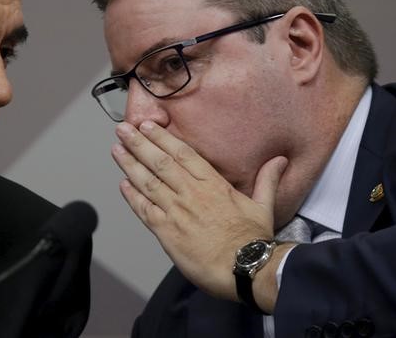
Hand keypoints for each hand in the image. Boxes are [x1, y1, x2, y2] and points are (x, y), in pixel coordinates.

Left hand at [113, 120, 287, 301]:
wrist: (245, 269)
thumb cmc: (254, 240)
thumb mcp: (263, 206)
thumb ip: (266, 181)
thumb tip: (279, 160)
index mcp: (213, 184)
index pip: (183, 154)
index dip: (162, 138)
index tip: (148, 126)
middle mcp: (191, 193)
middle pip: (160, 162)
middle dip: (139, 144)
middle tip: (122, 129)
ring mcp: (176, 211)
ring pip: (148, 182)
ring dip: (130, 164)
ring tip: (116, 149)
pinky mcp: (167, 232)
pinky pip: (145, 210)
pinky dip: (132, 196)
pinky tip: (122, 184)